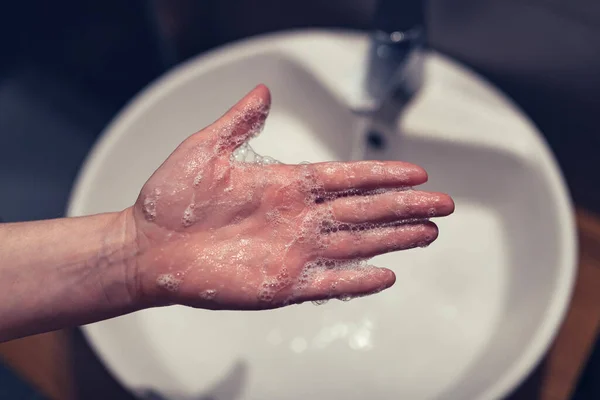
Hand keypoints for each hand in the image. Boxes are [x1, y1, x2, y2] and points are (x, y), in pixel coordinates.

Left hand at [130, 85, 453, 309]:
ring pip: (355, 244)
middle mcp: (297, 218)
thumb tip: (262, 92)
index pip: (346, 178)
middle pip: (363, 211)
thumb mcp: (205, 149)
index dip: (381, 175)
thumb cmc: (171, 200)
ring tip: (428, 233)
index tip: (416, 172)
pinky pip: (328, 283)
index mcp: (285, 186)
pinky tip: (386, 273)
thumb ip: (239, 122)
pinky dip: (357, 280)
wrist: (147, 247)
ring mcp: (293, 252)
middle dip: (404, 206)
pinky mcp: (281, 285)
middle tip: (442, 204)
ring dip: (393, 238)